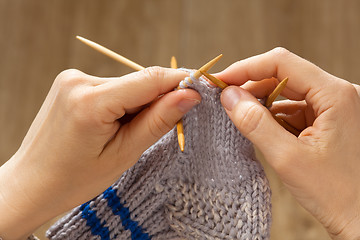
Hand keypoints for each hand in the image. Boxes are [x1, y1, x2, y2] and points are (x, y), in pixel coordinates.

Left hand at [0, 67, 199, 238]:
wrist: (32, 183)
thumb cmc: (75, 178)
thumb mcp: (123, 154)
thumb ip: (158, 120)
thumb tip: (189, 95)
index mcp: (90, 102)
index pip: (149, 79)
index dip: (180, 82)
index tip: (200, 91)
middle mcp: (78, 81)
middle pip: (138, 82)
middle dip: (157, 100)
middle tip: (162, 128)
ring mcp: (72, 79)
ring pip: (125, 85)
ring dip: (137, 104)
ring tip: (125, 135)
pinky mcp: (71, 82)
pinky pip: (111, 87)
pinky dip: (121, 103)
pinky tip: (111, 126)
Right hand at [217, 48, 359, 238]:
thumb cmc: (337, 194)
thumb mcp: (288, 158)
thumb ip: (256, 124)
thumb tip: (229, 96)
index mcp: (335, 95)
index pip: (282, 63)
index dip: (246, 68)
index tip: (221, 81)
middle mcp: (337, 95)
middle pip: (284, 76)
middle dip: (251, 86)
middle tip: (224, 99)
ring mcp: (333, 108)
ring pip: (287, 93)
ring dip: (261, 103)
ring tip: (239, 116)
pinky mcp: (327, 122)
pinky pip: (294, 110)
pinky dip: (273, 117)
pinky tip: (260, 129)